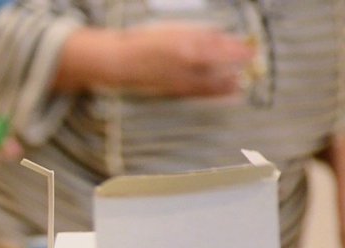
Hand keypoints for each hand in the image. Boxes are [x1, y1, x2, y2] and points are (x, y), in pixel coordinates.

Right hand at [59, 24, 254, 97]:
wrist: (119, 62)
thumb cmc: (144, 42)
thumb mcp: (174, 30)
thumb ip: (199, 34)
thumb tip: (222, 37)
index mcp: (188, 44)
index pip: (223, 46)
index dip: (240, 48)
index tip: (252, 48)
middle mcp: (188, 64)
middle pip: (222, 64)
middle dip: (239, 64)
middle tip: (252, 61)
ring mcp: (182, 79)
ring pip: (214, 81)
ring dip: (232, 81)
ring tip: (245, 81)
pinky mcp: (176, 91)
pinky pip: (202, 92)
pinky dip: (218, 92)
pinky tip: (231, 92)